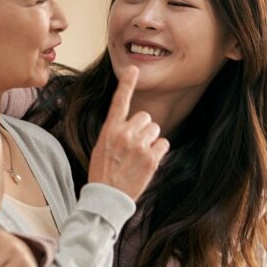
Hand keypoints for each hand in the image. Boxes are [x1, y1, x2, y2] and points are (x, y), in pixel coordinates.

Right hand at [87, 67, 169, 199]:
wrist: (106, 197)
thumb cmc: (103, 172)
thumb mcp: (102, 146)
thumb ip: (117, 131)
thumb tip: (133, 123)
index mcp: (110, 129)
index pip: (119, 101)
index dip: (127, 83)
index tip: (134, 68)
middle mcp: (124, 134)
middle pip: (145, 117)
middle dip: (143, 129)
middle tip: (134, 147)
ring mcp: (138, 145)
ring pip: (155, 129)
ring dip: (151, 140)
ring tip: (138, 156)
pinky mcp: (151, 158)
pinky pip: (163, 144)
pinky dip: (158, 152)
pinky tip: (147, 163)